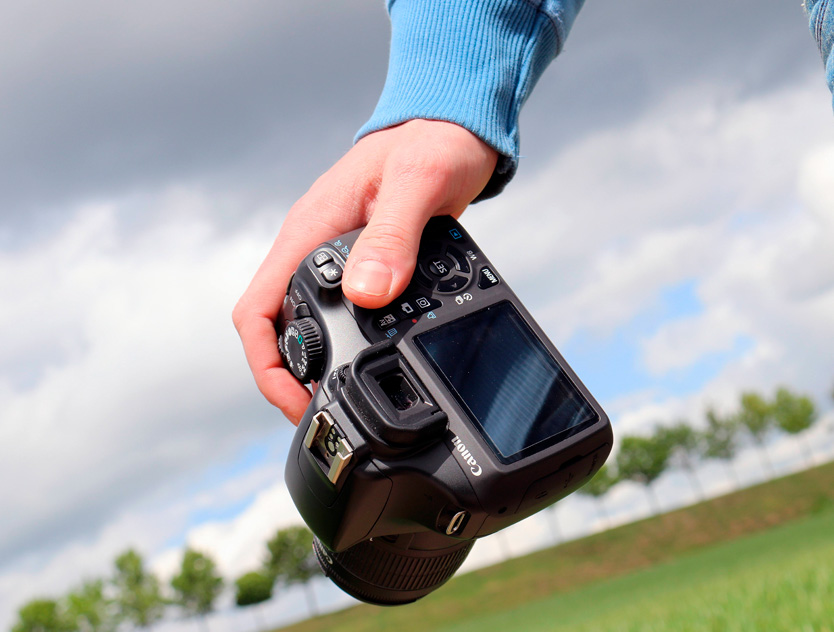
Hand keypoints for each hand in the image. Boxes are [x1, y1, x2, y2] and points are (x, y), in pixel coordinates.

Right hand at [233, 120, 497, 423]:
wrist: (451, 130)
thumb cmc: (434, 144)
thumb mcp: (418, 183)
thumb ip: (393, 235)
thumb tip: (368, 295)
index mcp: (310, 230)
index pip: (257, 307)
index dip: (266, 363)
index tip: (295, 399)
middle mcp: (314, 248)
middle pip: (276, 327)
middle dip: (290, 377)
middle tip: (324, 414)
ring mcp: (337, 259)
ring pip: (307, 323)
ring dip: (317, 364)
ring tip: (346, 399)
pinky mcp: (363, 265)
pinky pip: (341, 313)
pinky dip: (348, 344)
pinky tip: (373, 360)